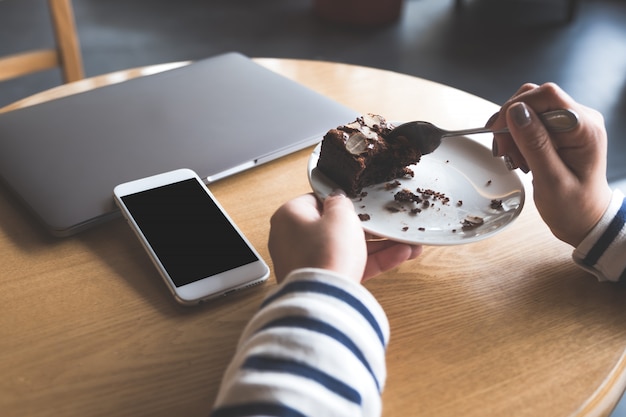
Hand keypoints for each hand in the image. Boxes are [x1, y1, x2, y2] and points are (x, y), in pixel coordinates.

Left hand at [268, 192, 421, 283]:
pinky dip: (373, 261)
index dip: (341, 201)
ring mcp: (307, 263)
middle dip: (369, 227)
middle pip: (335, 227)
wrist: (324, 298)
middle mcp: (293, 240)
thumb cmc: (327, 252)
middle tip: (388, 223)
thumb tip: (338, 199)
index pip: (317, 201)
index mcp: (289, 216)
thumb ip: (340, 202)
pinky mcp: (322, 282)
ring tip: (406, 241)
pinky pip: (350, 266)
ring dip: (379, 245)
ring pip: (347, 249)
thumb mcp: (340, 216)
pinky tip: (401, 254)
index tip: (362, 203)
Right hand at [490, 83, 611, 246]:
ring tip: (513, 158)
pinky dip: (516, 137)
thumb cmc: (573, 207)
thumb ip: (535, 144)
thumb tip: (516, 112)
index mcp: (585, 129)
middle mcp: (581, 119)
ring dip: (511, 131)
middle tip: (503, 151)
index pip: (546, 96)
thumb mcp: (551, 180)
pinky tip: (519, 157)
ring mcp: (570, 124)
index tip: (497, 131)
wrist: (584, 220)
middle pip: (535, 99)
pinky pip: (530, 121)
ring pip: (529, 109)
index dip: (516, 108)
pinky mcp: (559, 131)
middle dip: (511, 122)